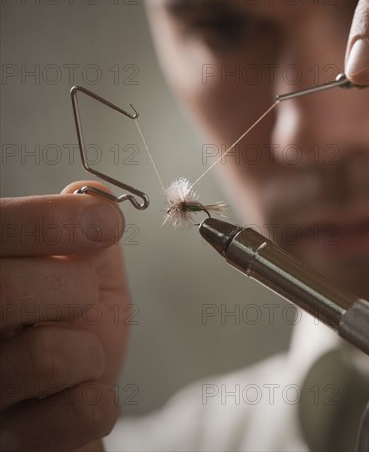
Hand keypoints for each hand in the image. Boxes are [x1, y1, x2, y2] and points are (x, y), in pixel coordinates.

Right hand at [0, 182, 129, 450]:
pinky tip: (75, 399)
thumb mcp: (82, 277)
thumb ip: (80, 240)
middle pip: (3, 290)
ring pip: (48, 355)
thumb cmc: (73, 334)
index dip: (47, 220)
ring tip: (77, 358)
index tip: (106, 221)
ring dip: (91, 350)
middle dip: (72, 287)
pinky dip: (99, 400)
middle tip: (80, 299)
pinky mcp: (7, 447)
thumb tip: (93, 195)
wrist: (68, 410)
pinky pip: (81, 411)